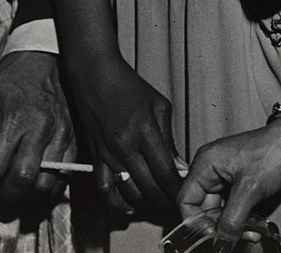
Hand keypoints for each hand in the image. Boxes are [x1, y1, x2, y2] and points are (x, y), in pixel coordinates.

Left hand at [0, 51, 74, 212]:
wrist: (39, 61)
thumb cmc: (9, 83)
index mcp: (13, 118)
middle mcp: (39, 127)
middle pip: (22, 179)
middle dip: (6, 194)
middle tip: (0, 194)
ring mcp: (60, 133)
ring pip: (46, 183)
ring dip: (29, 195)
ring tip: (19, 189)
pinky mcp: (73, 136)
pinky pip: (66, 174)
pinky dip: (51, 186)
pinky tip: (38, 181)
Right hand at [72, 56, 179, 213]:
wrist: (96, 75)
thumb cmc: (129, 86)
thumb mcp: (159, 105)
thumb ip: (169, 138)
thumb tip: (178, 165)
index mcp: (145, 131)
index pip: (166, 173)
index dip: (177, 191)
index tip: (185, 195)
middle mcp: (126, 147)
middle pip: (149, 189)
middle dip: (165, 202)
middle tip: (175, 205)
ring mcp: (109, 154)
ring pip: (129, 194)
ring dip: (145, 205)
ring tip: (156, 204)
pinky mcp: (95, 157)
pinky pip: (104, 189)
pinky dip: (115, 204)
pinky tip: (128, 205)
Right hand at [178, 121, 280, 251]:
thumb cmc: (274, 151)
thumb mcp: (250, 189)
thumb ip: (231, 220)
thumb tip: (220, 243)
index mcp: (206, 164)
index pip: (186, 200)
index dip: (195, 222)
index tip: (211, 237)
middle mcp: (213, 169)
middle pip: (203, 209)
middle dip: (219, 228)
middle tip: (234, 241)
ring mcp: (227, 176)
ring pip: (221, 211)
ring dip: (234, 227)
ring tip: (251, 234)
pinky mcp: (241, 183)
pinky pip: (234, 208)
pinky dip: (242, 220)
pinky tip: (255, 228)